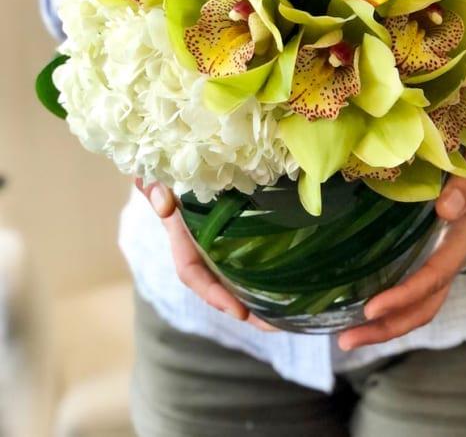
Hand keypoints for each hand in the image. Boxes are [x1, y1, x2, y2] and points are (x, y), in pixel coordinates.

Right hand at [135, 179, 274, 329]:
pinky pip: (249, 254)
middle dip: (242, 307)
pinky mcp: (238, 230)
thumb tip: (164, 203)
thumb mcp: (161, 178)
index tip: (240, 311)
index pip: (193, 273)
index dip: (214, 294)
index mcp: (183, 237)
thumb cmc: (170, 170)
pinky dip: (265, 271)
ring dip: (258, 297)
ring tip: (287, 317)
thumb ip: (155, 188)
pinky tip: (289, 283)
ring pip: (235, 275)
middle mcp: (201, 246)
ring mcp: (219, 241)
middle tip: (273, 325)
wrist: (183, 161)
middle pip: (218, 285)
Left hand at [337, 149, 465, 350]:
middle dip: (391, 325)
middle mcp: (458, 247)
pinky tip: (361, 307)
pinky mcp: (434, 244)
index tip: (370, 308)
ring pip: (424, 300)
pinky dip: (393, 301)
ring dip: (389, 322)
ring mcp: (447, 249)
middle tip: (347, 341)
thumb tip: (447, 211)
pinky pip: (416, 282)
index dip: (406, 294)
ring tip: (348, 337)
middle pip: (429, 303)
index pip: (436, 275)